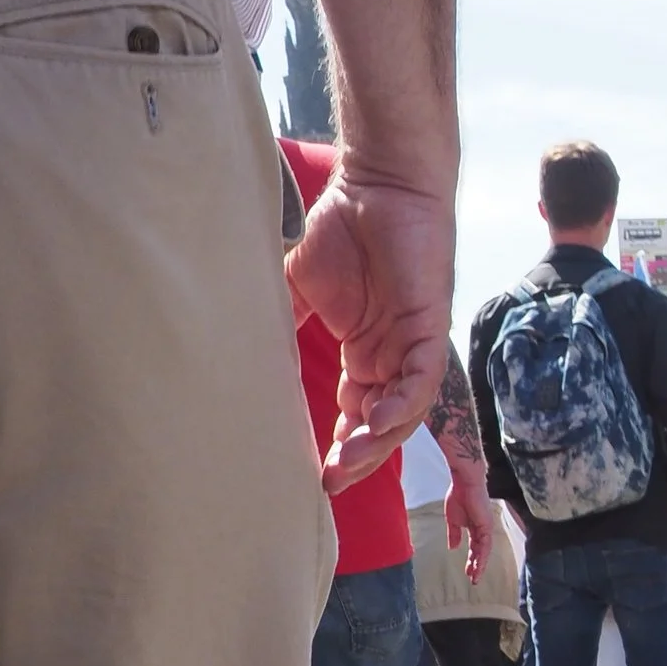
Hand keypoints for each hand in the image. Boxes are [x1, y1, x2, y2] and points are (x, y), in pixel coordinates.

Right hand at [286, 164, 456, 490]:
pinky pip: (421, 378)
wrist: (378, 183)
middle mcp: (390, 357)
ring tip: (347, 462)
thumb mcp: (299, 286)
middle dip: (356, 457)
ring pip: (401, 410)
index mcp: (363, 353)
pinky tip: (379, 421)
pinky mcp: (428, 326)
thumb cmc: (343, 227)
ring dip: (377, 440)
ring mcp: (411, 344)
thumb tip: (239, 351)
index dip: (337, 447)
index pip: (353, 414)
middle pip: (378, 424)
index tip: (312, 475)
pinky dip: (402, 402)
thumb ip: (281, 321)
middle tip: (328, 482)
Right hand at [443, 457, 493, 580]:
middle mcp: (483, 530)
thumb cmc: (457, 496)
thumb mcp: (453, 520)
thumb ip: (454, 534)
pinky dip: (482, 556)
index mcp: (474, 528)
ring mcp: (486, 528)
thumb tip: (453, 548)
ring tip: (475, 578)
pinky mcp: (487, 525)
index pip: (475, 548)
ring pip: (485, 551)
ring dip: (480, 565)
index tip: (467, 572)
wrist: (463, 482)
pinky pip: (485, 545)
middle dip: (477, 566)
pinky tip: (478, 566)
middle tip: (473, 580)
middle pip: (481, 552)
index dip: (471, 560)